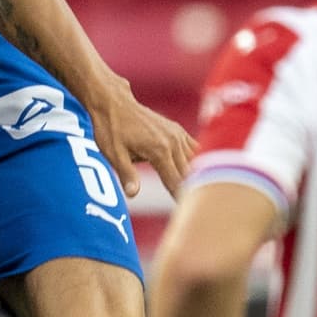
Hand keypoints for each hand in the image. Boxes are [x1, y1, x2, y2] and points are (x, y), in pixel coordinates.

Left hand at [86, 78, 195, 199]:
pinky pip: (195, 149)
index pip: (176, 182)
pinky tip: (204, 174)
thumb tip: (133, 194)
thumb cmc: (110, 129)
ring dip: (201, 178)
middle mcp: (173, 142)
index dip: (182, 200)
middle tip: (202, 211)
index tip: (189, 213)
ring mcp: (178, 135)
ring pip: (197, 161)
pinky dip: (200, 162)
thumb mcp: (113, 154)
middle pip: (191, 174)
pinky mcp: (178, 131)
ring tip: (207, 196)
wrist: (113, 102)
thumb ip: (127, 174)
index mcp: (159, 150)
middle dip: (195, 192)